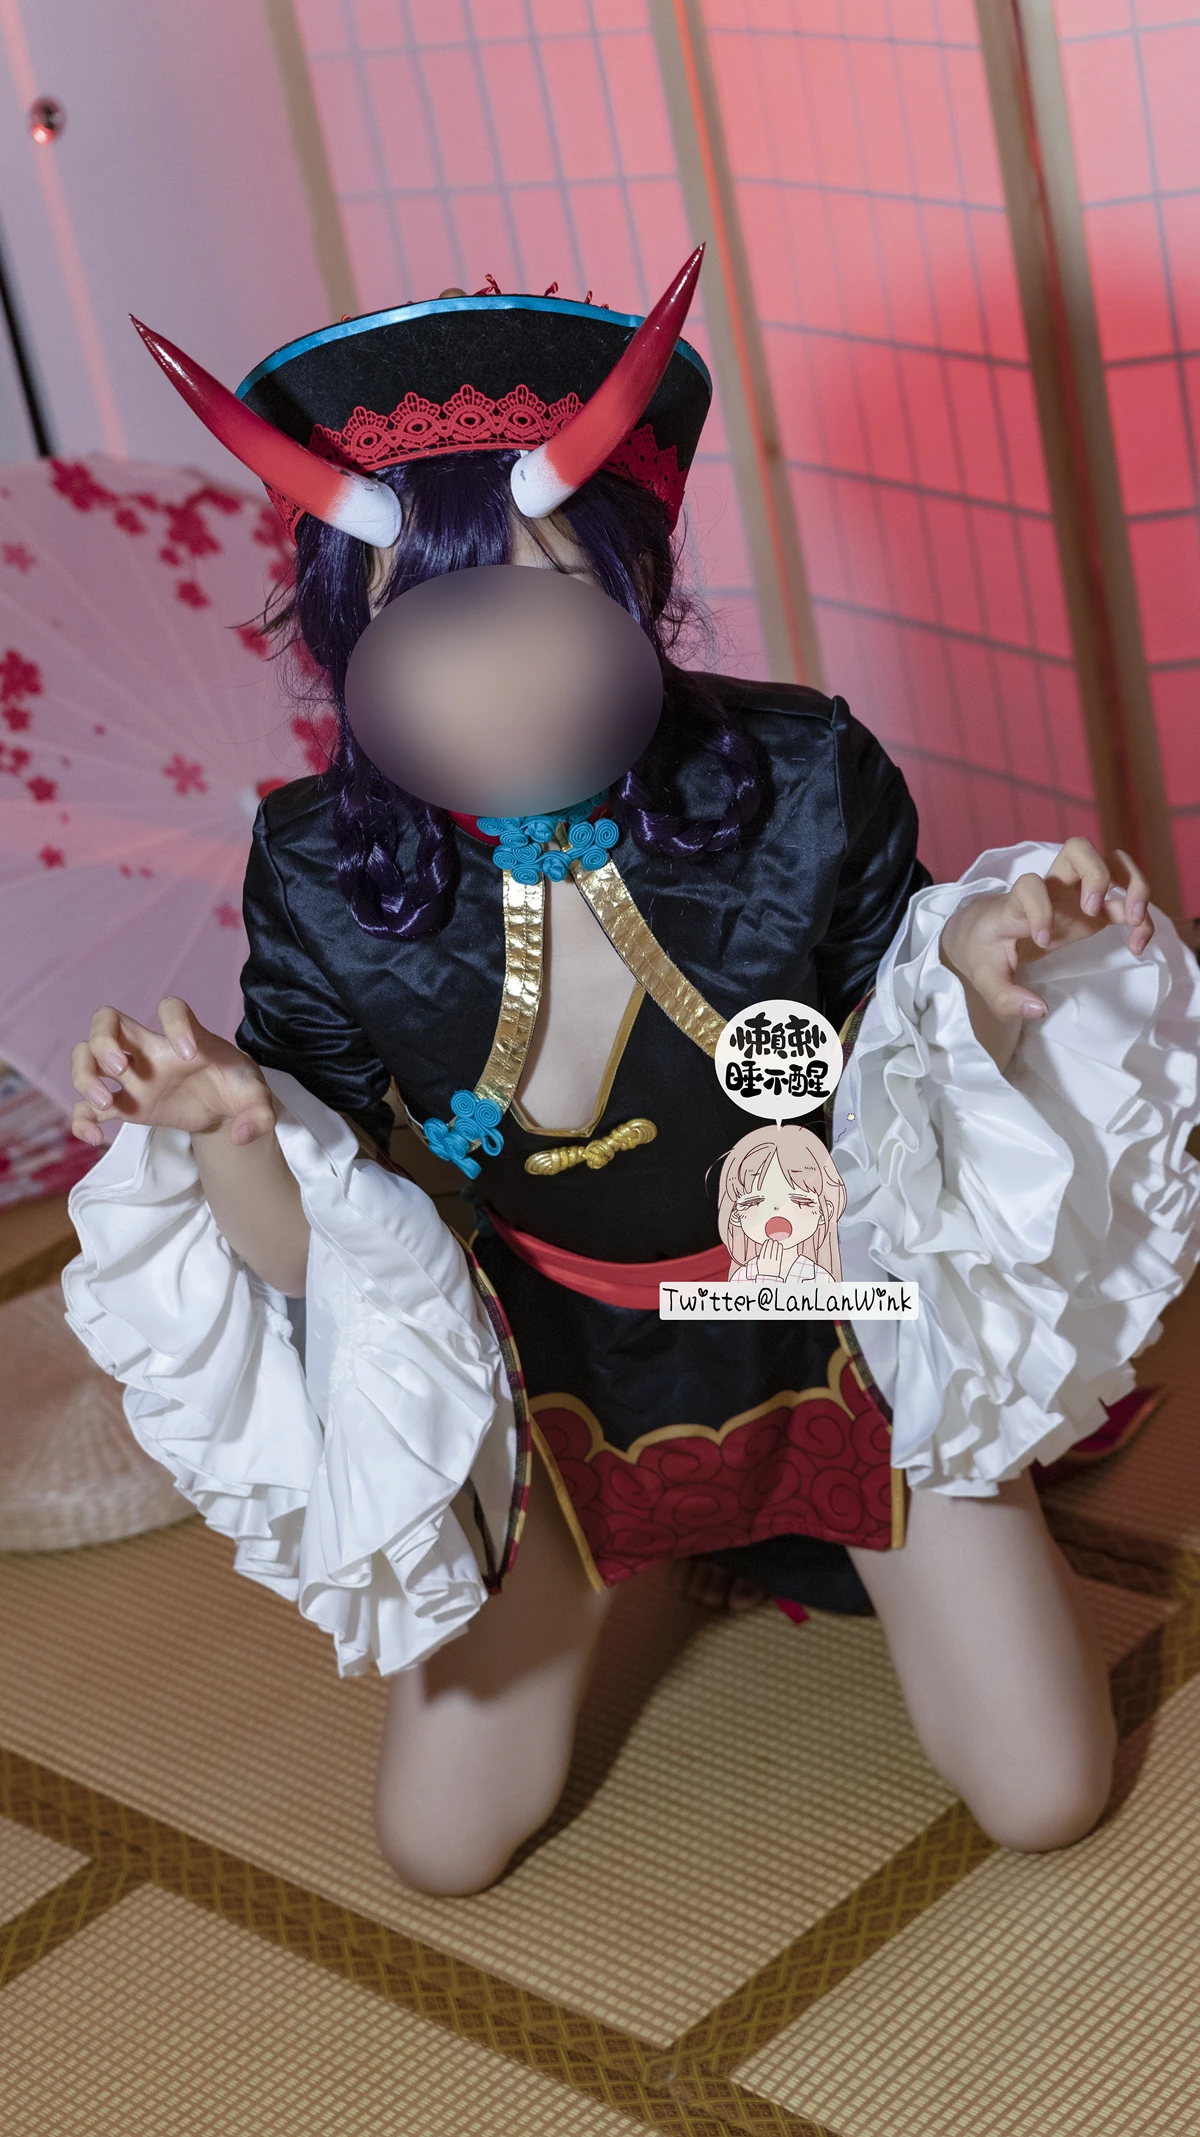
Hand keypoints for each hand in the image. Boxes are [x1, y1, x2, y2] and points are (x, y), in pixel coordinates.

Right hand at [70, 998, 275, 1147]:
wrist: (223, 1108)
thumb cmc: (236, 1089)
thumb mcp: (257, 1100)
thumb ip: (260, 1115)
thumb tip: (241, 1135)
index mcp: (186, 1039)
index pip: (172, 1009)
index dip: (176, 1024)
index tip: (189, 1054)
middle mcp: (152, 1051)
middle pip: (107, 1020)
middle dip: (102, 1041)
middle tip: (121, 1070)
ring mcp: (133, 1077)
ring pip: (86, 1057)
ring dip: (85, 1077)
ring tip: (106, 1104)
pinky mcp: (124, 1105)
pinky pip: (86, 1107)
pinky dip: (81, 1120)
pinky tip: (95, 1137)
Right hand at [754, 1234, 791, 1278]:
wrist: (768, 1278)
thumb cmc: (764, 1270)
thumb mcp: (759, 1263)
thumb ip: (761, 1256)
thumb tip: (764, 1247)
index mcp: (760, 1260)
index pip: (763, 1250)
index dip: (765, 1244)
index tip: (767, 1240)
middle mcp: (766, 1260)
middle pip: (768, 1249)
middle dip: (770, 1243)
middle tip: (772, 1239)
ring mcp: (772, 1262)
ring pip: (774, 1251)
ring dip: (775, 1245)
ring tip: (776, 1241)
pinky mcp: (778, 1264)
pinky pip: (779, 1255)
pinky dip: (780, 1249)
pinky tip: (780, 1245)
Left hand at [939, 839, 1153, 1021]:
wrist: (985, 931)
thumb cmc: (985, 949)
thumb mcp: (985, 977)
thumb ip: (1005, 997)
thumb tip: (1038, 1009)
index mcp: (1017, 902)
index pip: (1028, 885)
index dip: (1039, 908)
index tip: (1042, 940)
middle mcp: (1050, 888)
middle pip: (1078, 848)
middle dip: (1095, 873)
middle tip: (1093, 909)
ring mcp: (1076, 894)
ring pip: (1112, 861)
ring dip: (1132, 883)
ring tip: (1132, 919)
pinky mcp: (1095, 909)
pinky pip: (1128, 896)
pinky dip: (1141, 916)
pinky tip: (1136, 946)